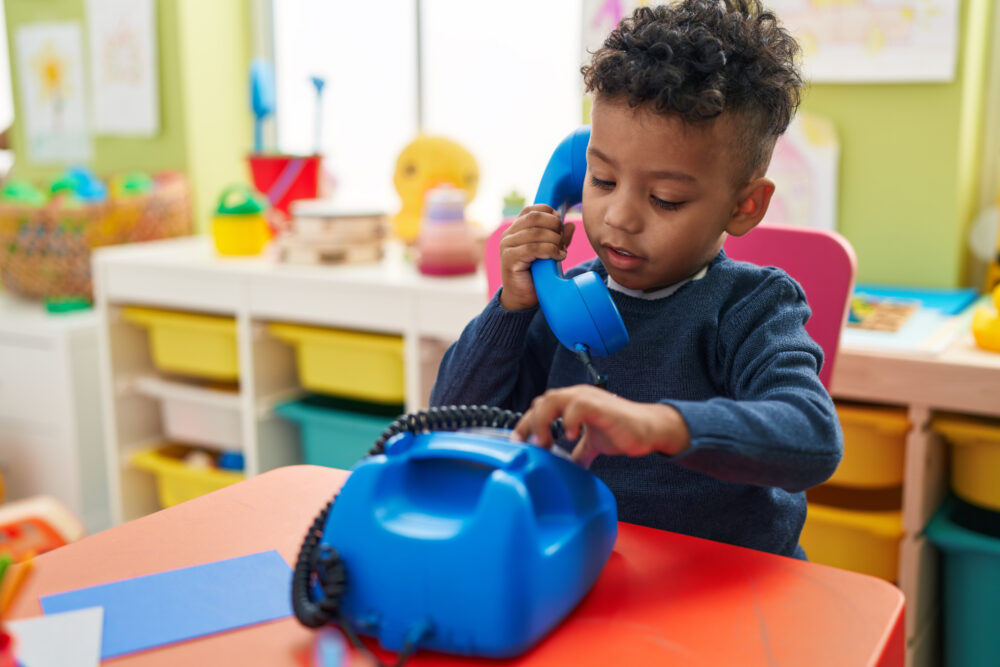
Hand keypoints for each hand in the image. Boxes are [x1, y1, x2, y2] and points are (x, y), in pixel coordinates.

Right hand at [498, 204, 575, 310]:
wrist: (522, 299)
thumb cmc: (536, 275)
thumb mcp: (550, 253)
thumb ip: (559, 239)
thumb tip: (570, 225)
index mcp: (516, 229)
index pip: (533, 210)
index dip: (550, 213)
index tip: (561, 226)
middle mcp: (509, 234)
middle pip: (535, 217)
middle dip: (554, 226)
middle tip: (563, 241)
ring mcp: (507, 246)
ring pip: (536, 233)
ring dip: (555, 241)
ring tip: (562, 252)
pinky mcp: (510, 258)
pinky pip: (533, 248)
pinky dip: (550, 251)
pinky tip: (558, 257)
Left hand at [511, 385, 690, 465]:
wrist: (649, 430)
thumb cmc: (622, 430)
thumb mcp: (593, 443)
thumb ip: (578, 452)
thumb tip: (567, 468)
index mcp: (572, 402)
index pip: (541, 406)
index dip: (526, 423)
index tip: (519, 442)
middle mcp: (577, 396)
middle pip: (542, 401)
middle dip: (530, 423)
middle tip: (530, 445)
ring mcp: (588, 398)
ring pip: (554, 399)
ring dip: (543, 421)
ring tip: (544, 441)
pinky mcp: (600, 405)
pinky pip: (578, 406)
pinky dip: (569, 420)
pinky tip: (570, 436)